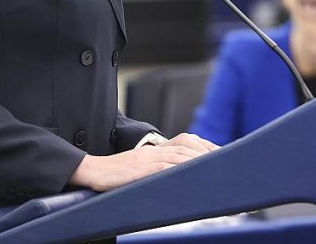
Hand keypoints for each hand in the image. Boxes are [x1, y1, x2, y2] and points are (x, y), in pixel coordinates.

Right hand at [69, 133, 217, 191]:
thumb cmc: (115, 173)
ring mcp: (148, 159)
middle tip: (224, 160)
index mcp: (155, 149)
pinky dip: (179, 168)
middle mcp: (154, 150)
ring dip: (198, 159)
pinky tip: (191, 171)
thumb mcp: (140, 167)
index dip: (204, 145)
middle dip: (207, 152)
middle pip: (187, 146)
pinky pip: (164, 166)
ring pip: (179, 154)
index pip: (185, 141)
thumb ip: (158, 167)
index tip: (220, 152)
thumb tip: (177, 175)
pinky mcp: (141, 169)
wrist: (92, 171)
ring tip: (213, 166)